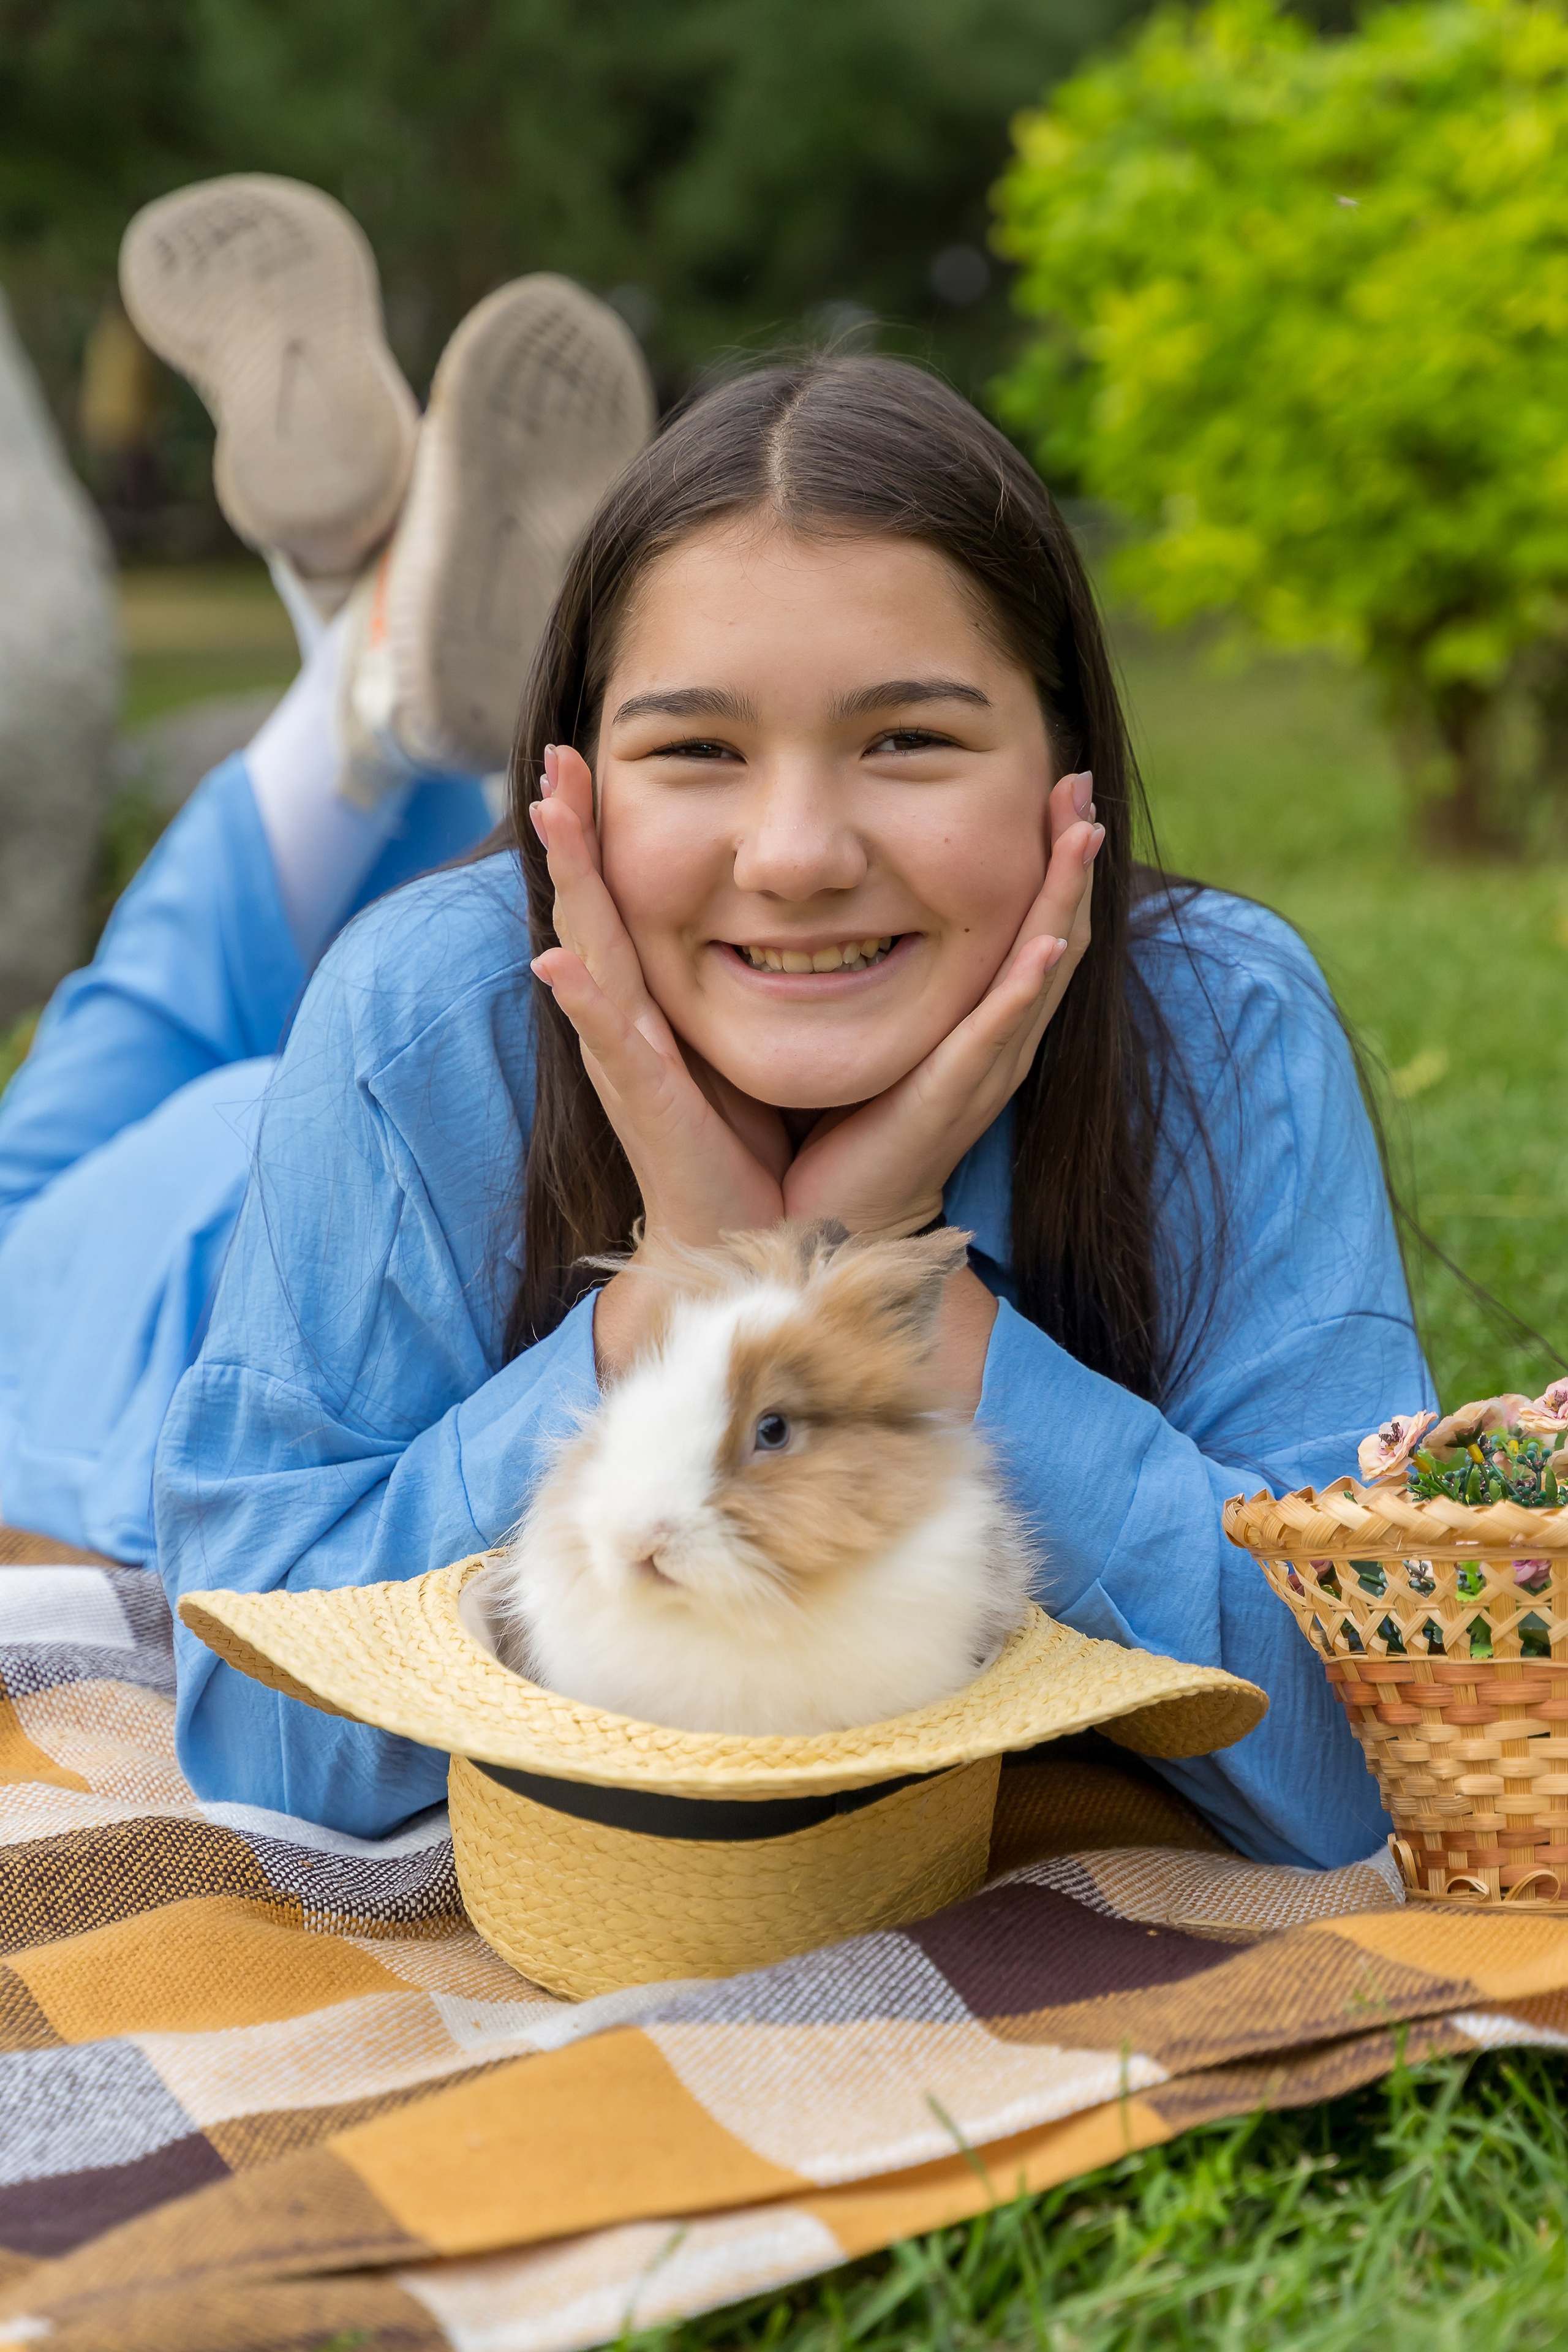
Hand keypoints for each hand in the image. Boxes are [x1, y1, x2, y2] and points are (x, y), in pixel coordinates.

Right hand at [527, 746, 787, 1375]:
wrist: (751, 1238)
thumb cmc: (753, 1143)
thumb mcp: (748, 1040)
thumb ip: (751, 980)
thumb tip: (783, 915)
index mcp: (656, 1006)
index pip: (622, 902)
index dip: (600, 835)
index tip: (586, 760)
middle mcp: (631, 1026)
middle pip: (590, 911)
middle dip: (569, 835)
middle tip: (556, 758)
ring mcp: (630, 1063)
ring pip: (587, 955)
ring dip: (566, 883)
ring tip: (546, 812)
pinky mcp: (647, 1107)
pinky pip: (610, 1044)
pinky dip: (583, 1004)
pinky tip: (554, 963)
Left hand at [783, 768, 1100, 1236]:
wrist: (830, 1223)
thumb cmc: (838, 1130)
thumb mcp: (869, 1030)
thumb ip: (873, 976)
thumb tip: (845, 908)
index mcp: (977, 1023)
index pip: (1027, 927)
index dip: (1047, 861)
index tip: (1053, 788)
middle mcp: (995, 1042)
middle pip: (1055, 935)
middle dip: (1070, 860)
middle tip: (1080, 783)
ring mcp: (982, 1070)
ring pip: (1043, 971)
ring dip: (1066, 901)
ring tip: (1084, 832)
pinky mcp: (954, 1098)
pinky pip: (999, 1033)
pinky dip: (1026, 985)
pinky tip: (1047, 939)